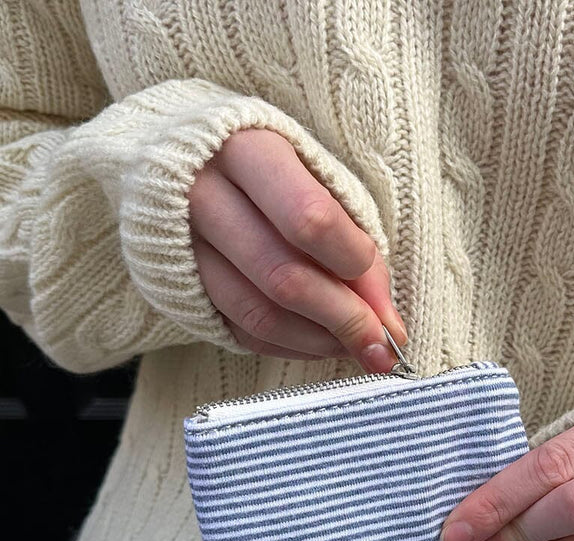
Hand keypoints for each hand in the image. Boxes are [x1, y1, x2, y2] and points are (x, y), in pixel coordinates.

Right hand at [188, 127, 406, 370]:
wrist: (177, 162)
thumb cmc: (269, 170)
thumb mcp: (315, 178)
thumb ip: (354, 240)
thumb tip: (386, 319)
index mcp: (245, 150)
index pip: (308, 218)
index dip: (353, 264)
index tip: (382, 291)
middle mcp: (202, 195)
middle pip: (283, 277)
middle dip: (344, 320)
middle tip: (382, 348)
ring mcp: (183, 246)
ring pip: (259, 313)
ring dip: (318, 342)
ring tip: (355, 348)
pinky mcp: (180, 285)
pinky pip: (240, 330)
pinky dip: (289, 346)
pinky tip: (320, 344)